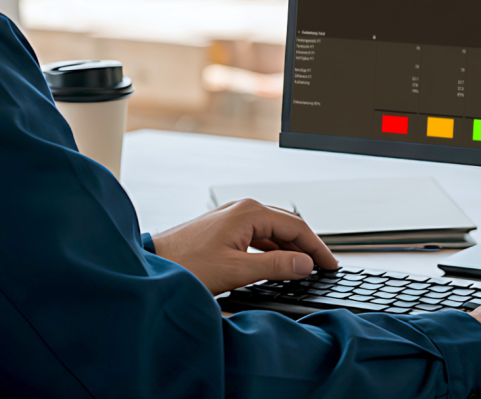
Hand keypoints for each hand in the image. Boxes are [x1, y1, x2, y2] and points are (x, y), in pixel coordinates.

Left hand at [151, 199, 338, 294]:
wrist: (150, 265)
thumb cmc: (184, 265)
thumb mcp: (236, 270)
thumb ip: (274, 267)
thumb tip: (304, 264)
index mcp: (249, 212)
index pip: (296, 227)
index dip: (317, 248)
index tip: (330, 265)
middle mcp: (241, 209)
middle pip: (286, 226)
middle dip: (306, 247)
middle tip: (323, 268)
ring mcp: (231, 218)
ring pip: (272, 232)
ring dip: (289, 250)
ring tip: (303, 270)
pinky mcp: (223, 230)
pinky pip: (257, 237)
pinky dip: (271, 251)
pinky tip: (275, 266)